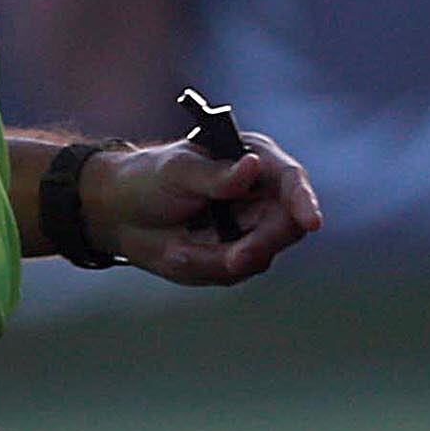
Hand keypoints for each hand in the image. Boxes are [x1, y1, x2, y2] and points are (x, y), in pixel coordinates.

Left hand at [86, 129, 322, 286]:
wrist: (119, 214)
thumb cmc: (148, 179)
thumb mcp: (177, 171)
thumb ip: (215, 175)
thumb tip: (252, 168)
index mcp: (253, 158)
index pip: (290, 180)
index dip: (304, 201)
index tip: (311, 222)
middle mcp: (260, 193)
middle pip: (286, 225)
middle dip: (260, 244)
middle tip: (232, 259)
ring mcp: (250, 227)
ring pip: (261, 254)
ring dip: (222, 259)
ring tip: (180, 250)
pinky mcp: (235, 255)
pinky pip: (235, 272)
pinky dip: (205, 266)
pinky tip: (179, 251)